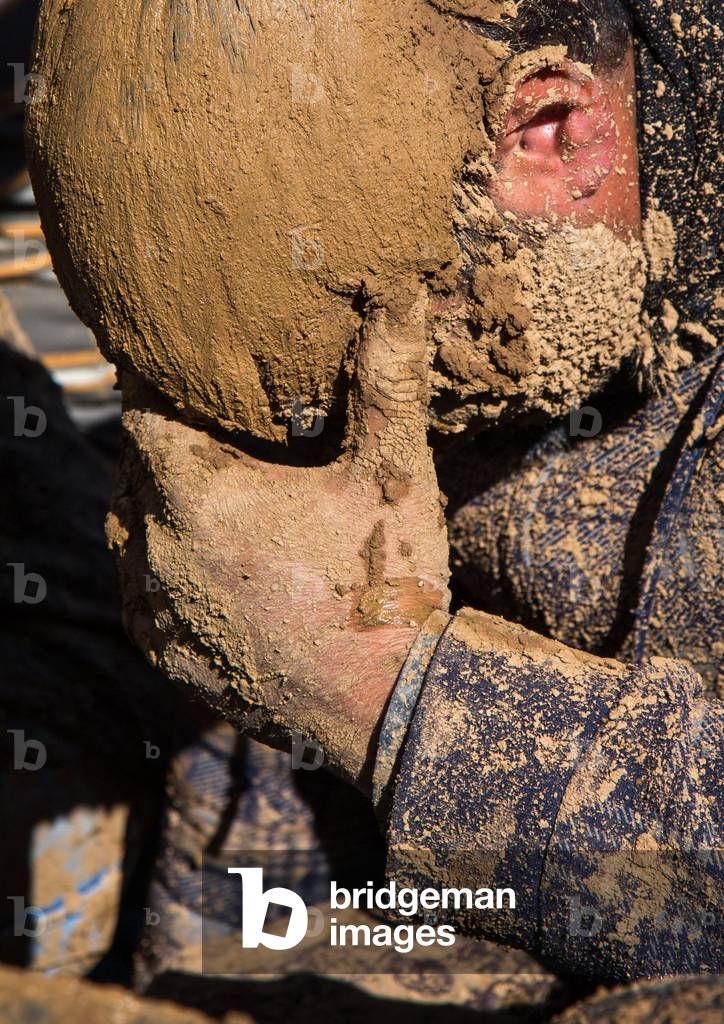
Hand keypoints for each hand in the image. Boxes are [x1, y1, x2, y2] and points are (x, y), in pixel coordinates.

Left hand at [108, 283, 449, 789]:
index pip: (144, 413)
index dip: (156, 381)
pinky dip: (154, 560)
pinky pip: (137, 590)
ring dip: (153, 497)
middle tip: (198, 415)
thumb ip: (388, 379)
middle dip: (160, 437)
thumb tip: (401, 291)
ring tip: (196, 478)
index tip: (176, 362)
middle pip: (132, 468)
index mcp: (201, 497)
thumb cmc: (391, 584)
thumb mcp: (395, 474)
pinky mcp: (167, 656)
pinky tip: (192, 553)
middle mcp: (160, 553)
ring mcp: (158, 611)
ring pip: (127, 529)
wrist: (389, 706)